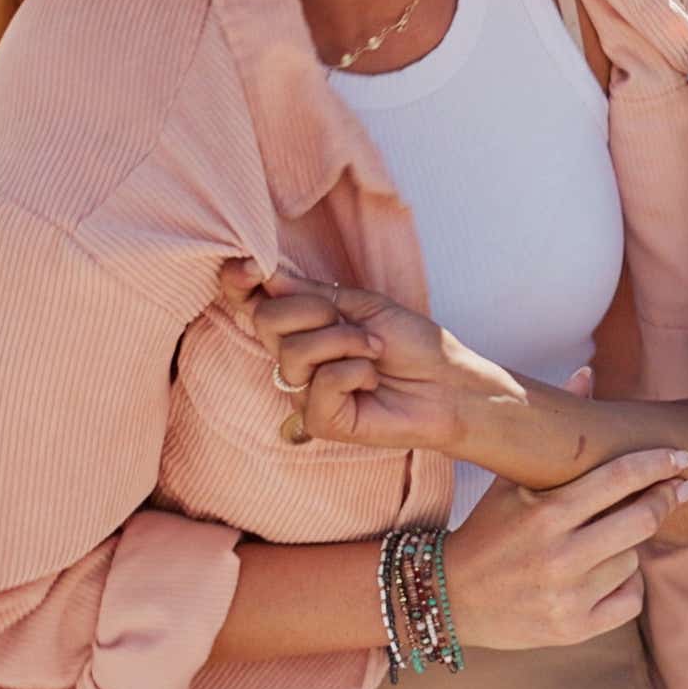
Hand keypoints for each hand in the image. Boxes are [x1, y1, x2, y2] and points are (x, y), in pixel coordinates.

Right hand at [250, 282, 525, 454]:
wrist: (448, 383)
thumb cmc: (411, 343)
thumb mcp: (361, 305)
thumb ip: (311, 295)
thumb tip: (266, 278)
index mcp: (300, 329)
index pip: (251, 306)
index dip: (239, 286)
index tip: (250, 267)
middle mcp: (293, 362)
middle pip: (266, 320)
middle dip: (313, 310)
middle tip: (353, 322)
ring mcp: (303, 393)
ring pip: (294, 352)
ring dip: (344, 342)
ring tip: (374, 352)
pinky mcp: (320, 421)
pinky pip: (321, 382)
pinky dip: (355, 372)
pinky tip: (372, 382)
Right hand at [442, 446, 687, 651]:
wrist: (448, 599)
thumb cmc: (487, 529)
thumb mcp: (513, 480)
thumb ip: (557, 431)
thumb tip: (588, 370)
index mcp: (544, 513)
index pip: (619, 478)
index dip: (657, 464)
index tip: (682, 457)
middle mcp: (559, 557)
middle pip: (641, 520)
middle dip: (665, 499)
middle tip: (683, 488)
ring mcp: (568, 598)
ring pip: (635, 559)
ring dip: (630, 545)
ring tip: (605, 539)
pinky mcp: (574, 630)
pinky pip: (631, 600)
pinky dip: (626, 585)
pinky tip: (606, 574)